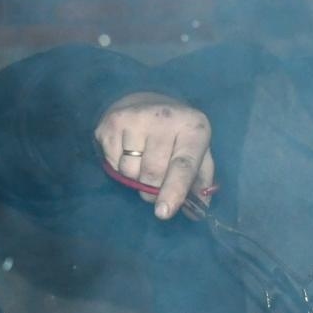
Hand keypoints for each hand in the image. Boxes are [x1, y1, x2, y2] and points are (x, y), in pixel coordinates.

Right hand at [95, 92, 215, 219]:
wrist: (146, 101)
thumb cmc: (177, 135)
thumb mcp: (197, 152)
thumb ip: (200, 182)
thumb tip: (196, 211)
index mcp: (193, 128)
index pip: (183, 166)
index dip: (174, 191)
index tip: (164, 212)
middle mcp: (165, 118)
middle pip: (153, 174)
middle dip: (152, 190)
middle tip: (155, 184)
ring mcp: (136, 118)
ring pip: (130, 171)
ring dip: (135, 178)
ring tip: (142, 160)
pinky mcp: (112, 122)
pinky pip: (113, 163)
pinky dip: (119, 166)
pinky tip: (127, 150)